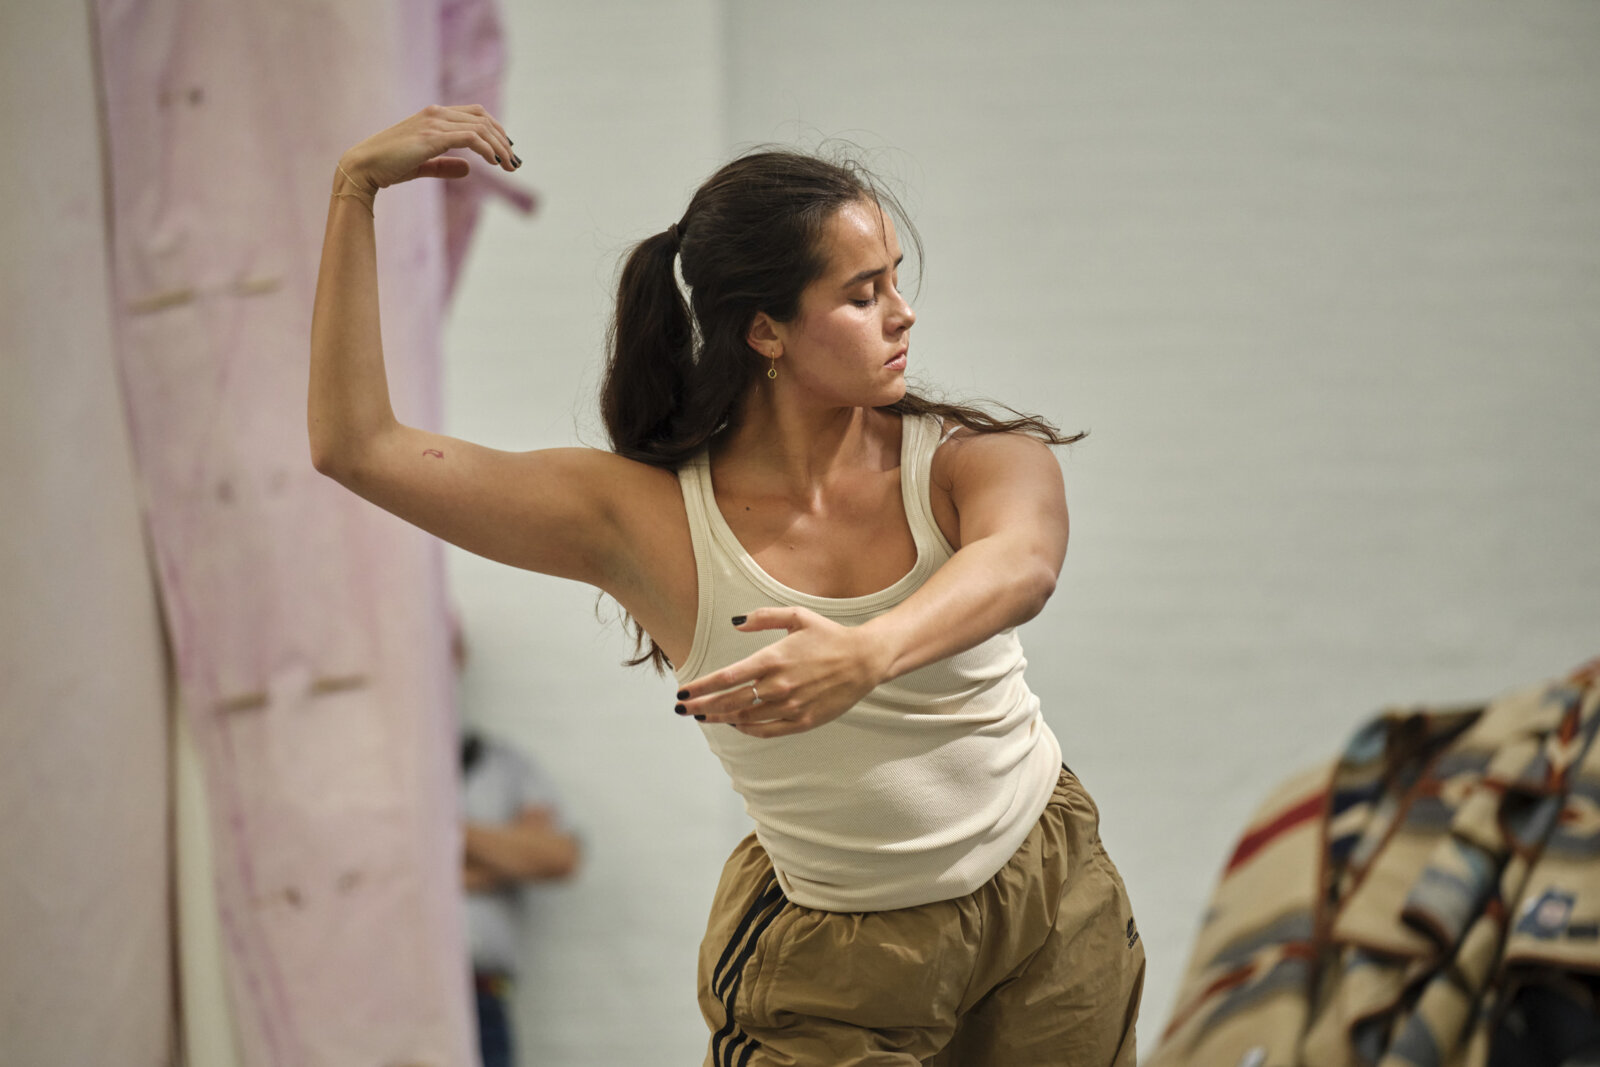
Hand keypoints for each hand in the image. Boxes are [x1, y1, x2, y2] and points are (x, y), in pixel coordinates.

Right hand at [338, 104, 517, 191]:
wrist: (364, 167)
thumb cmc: (389, 166)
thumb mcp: (423, 164)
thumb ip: (445, 165)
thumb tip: (469, 168)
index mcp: (434, 116)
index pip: (475, 114)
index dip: (496, 130)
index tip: (507, 150)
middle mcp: (435, 113)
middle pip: (483, 118)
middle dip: (503, 140)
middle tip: (515, 162)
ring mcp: (433, 123)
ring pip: (480, 128)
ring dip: (500, 147)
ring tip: (510, 166)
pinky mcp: (431, 137)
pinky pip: (470, 138)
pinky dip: (487, 149)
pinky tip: (494, 163)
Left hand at [675, 608, 893, 738]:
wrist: (864, 659)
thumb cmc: (828, 636)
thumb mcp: (797, 616)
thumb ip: (763, 618)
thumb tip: (735, 622)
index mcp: (773, 658)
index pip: (726, 678)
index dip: (700, 688)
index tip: (682, 693)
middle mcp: (778, 684)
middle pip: (730, 702)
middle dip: (702, 707)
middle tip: (682, 710)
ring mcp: (791, 705)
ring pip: (745, 718)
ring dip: (721, 719)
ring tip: (704, 717)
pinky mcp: (803, 721)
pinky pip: (767, 730)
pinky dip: (747, 729)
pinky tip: (736, 725)